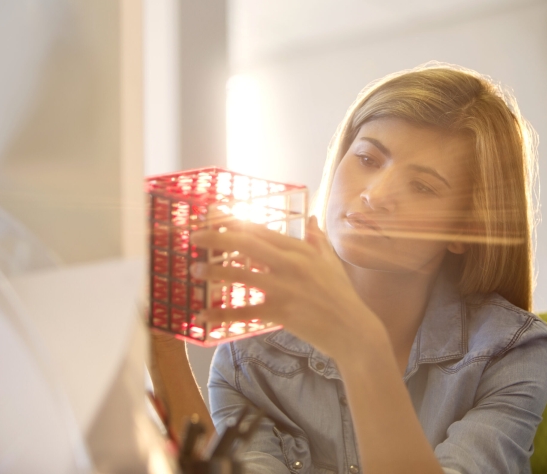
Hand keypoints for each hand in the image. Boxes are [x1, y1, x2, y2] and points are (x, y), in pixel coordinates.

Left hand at [191, 216, 383, 360]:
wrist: (352, 329)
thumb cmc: (342, 296)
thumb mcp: (331, 263)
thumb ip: (318, 240)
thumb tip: (311, 219)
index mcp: (301, 250)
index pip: (262, 231)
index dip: (236, 223)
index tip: (216, 217)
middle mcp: (290, 264)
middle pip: (246, 244)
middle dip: (217, 238)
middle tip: (194, 237)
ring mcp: (284, 288)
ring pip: (241, 274)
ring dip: (214, 271)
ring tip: (195, 270)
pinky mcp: (280, 312)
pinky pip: (244, 311)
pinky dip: (221, 314)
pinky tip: (203, 315)